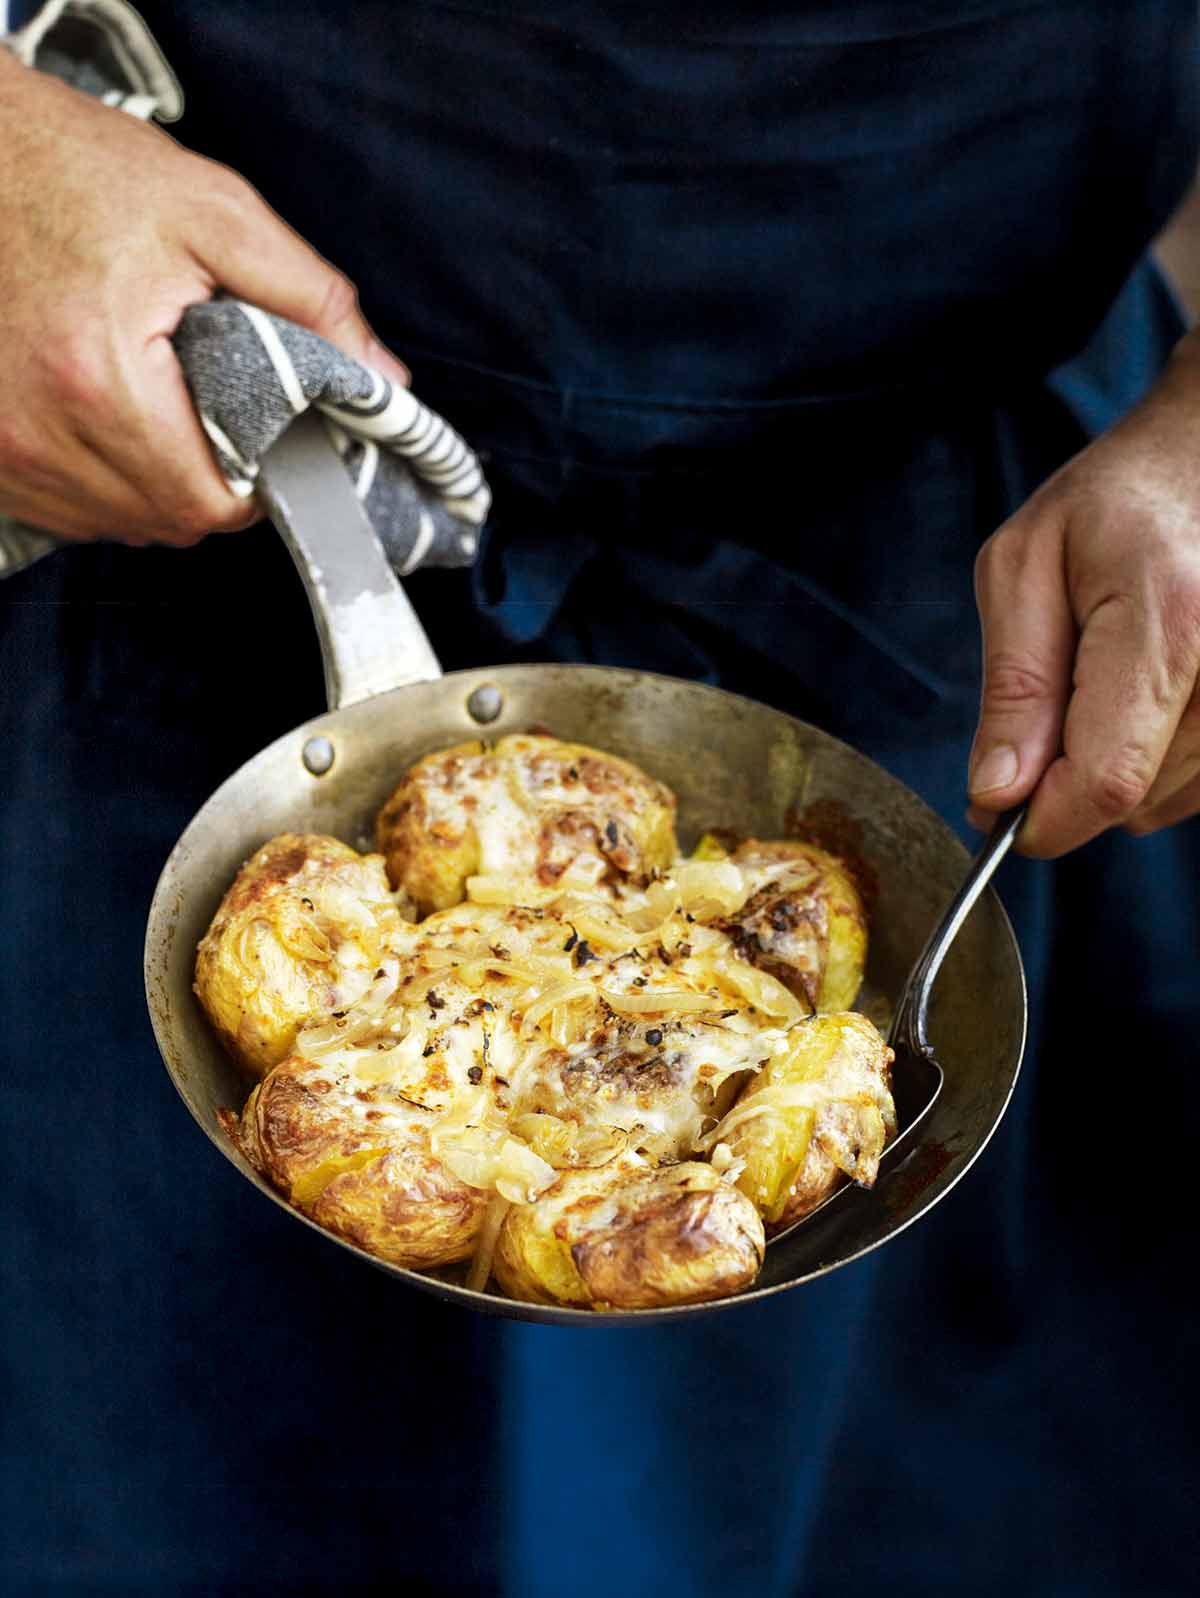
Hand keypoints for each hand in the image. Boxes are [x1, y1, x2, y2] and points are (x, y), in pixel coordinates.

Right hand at [0, 52, 406, 545]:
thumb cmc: (77, 171)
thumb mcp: (214, 214)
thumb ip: (310, 299)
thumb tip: (380, 378)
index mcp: (103, 380)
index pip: (206, 505)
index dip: (250, 486)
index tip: (262, 444)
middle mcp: (39, 431)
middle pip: (161, 523)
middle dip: (205, 484)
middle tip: (211, 414)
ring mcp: (3, 448)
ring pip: (111, 523)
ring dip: (150, 486)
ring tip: (155, 408)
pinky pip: (61, 509)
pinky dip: (97, 481)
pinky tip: (105, 418)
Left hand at [968, 328, 1199, 855]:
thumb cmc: (1108, 504)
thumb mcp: (1023, 569)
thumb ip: (1012, 689)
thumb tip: (996, 794)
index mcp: (1168, 623)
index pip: (1107, 781)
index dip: (1043, 820)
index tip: (997, 810)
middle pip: (1137, 798)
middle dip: (1066, 783)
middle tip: (1047, 707)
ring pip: (1169, 802)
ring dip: (1115, 770)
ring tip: (1102, 682)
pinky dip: (1156, 764)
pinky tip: (1140, 701)